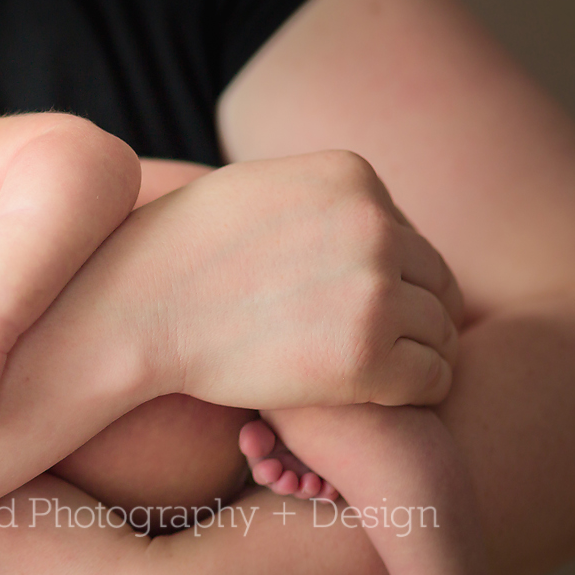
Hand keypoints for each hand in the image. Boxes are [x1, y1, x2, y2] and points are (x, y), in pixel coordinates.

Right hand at [97, 151, 463, 410]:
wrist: (134, 311)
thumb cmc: (178, 256)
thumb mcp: (256, 191)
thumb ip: (319, 198)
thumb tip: (367, 213)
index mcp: (352, 177)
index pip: (409, 236)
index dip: (384, 279)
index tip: (341, 310)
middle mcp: (375, 224)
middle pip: (436, 282)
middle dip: (408, 317)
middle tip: (360, 349)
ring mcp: (375, 289)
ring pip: (440, 332)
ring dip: (409, 356)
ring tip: (357, 375)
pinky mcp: (368, 355)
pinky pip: (433, 378)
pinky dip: (411, 392)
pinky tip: (367, 396)